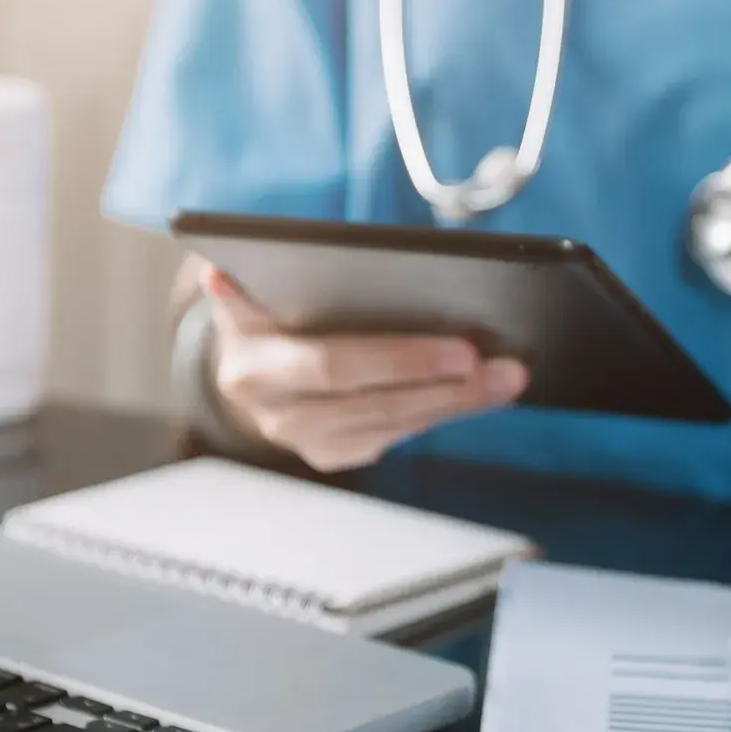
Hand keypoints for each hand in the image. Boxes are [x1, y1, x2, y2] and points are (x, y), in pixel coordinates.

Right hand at [202, 266, 528, 470]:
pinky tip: (481, 393)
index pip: (334, 366)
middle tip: (504, 367)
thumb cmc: (263, 312)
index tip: (461, 350)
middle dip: (445, 386)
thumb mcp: (246, 288)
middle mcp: (276, 414)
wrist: (244, 365)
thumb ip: (243, 281)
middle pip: (374, 403)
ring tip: (509, 378)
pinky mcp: (333, 455)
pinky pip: (396, 436)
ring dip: (458, 403)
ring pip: (393, 425)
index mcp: (253, 366)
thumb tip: (221, 277)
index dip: (400, 361)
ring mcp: (306, 440)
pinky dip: (441, 413)